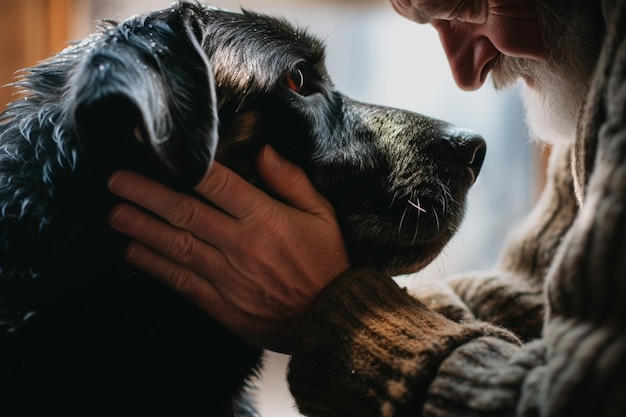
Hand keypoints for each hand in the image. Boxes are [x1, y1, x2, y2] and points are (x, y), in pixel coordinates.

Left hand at [107, 145, 349, 352]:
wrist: (331, 321)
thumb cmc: (327, 262)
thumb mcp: (322, 214)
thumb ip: (291, 180)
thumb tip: (264, 150)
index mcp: (266, 219)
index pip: (217, 184)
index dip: (183, 166)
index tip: (157, 153)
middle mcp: (241, 245)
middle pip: (185, 213)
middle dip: (146, 194)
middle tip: (116, 181)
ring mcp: (228, 277)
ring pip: (176, 246)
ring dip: (141, 228)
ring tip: (114, 213)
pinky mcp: (221, 305)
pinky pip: (181, 282)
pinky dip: (154, 266)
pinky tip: (133, 252)